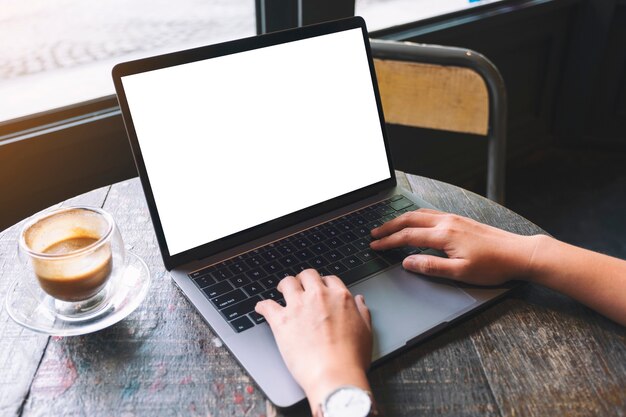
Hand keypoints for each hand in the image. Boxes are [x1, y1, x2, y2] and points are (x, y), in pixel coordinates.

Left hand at [255, 269, 372, 411]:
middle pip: (307, 275)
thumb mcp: (366, 332)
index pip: (329, 279)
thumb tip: (359, 301)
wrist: (334, 374)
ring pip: (287, 283)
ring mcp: (298, 307)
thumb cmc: (351, 358)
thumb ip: (362, 312)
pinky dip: (262, 306)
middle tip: (300, 286)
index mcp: (340, 297)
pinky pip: (266, 305)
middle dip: (303, 279)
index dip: (323, 283)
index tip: (320, 288)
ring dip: (284, 286)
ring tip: (281, 290)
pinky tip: (261, 308)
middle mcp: (318, 296)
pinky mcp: (281, 321)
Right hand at [370, 208, 540, 284]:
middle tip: (373, 234)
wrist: (518, 253)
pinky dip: (414, 216)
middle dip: (388, 227)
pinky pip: (430, 213)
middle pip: (409, 220)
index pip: (407, 236)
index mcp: (444, 235)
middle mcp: (446, 222)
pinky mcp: (460, 219)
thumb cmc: (493, 265)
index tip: (374, 246)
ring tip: (388, 227)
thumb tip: (407, 262)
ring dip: (400, 220)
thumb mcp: (460, 273)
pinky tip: (413, 221)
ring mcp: (453, 218)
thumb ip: (431, 267)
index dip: (388, 242)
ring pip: (419, 214)